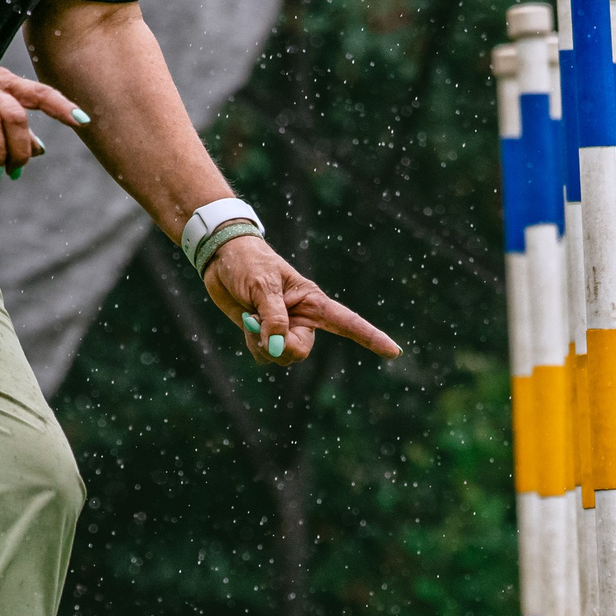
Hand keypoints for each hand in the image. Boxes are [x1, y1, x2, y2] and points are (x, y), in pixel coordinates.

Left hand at [201, 234, 401, 366]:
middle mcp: (304, 319)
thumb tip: (277, 347)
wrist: (221, 258)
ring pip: (280, 357)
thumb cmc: (248, 262)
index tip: (394, 351)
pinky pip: (264, 357)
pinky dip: (252, 345)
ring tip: (250, 317)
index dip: (371, 337)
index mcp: (313, 301)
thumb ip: (273, 317)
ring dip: (260, 343)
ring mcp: (284, 329)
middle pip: (300, 352)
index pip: (348, 322)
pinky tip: (247, 324)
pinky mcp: (266, 336)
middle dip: (278, 346)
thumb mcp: (262, 286)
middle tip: (258, 324)